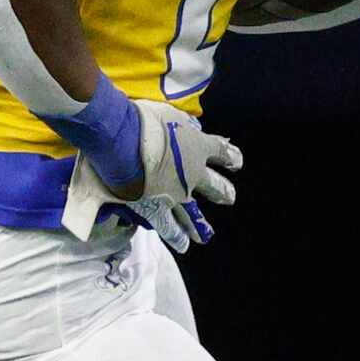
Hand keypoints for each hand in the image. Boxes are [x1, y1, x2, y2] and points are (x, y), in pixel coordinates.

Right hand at [116, 99, 242, 252]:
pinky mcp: (156, 208)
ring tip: (205, 236)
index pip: (221, 152)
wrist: (122, 142)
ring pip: (193, 215)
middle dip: (223, 192)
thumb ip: (182, 126)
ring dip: (200, 225)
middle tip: (230, 198)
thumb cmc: (143, 121)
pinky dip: (176, 236)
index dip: (230, 157)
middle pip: (215, 187)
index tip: (236, 162)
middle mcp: (193, 174)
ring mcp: (176, 195)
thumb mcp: (169, 115)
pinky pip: (168, 227)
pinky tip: (183, 245)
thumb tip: (192, 129)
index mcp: (198, 147)